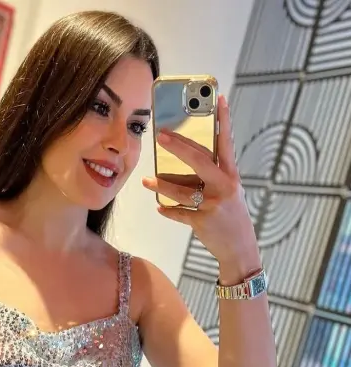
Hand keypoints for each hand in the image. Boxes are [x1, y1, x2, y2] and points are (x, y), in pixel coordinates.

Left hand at [143, 95, 260, 276]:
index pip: (227, 143)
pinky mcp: (203, 222)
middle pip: (199, 161)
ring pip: (182, 190)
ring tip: (147, 181)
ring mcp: (213, 205)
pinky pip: (180, 214)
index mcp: (231, 176)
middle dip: (179, 147)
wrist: (240, 248)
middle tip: (161, 135)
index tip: (220, 99)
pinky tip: (159, 207)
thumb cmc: (230, 216)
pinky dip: (169, 211)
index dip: (224, 121)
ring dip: (161, 185)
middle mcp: (224, 187)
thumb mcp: (228, 192)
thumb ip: (212, 177)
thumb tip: (184, 163)